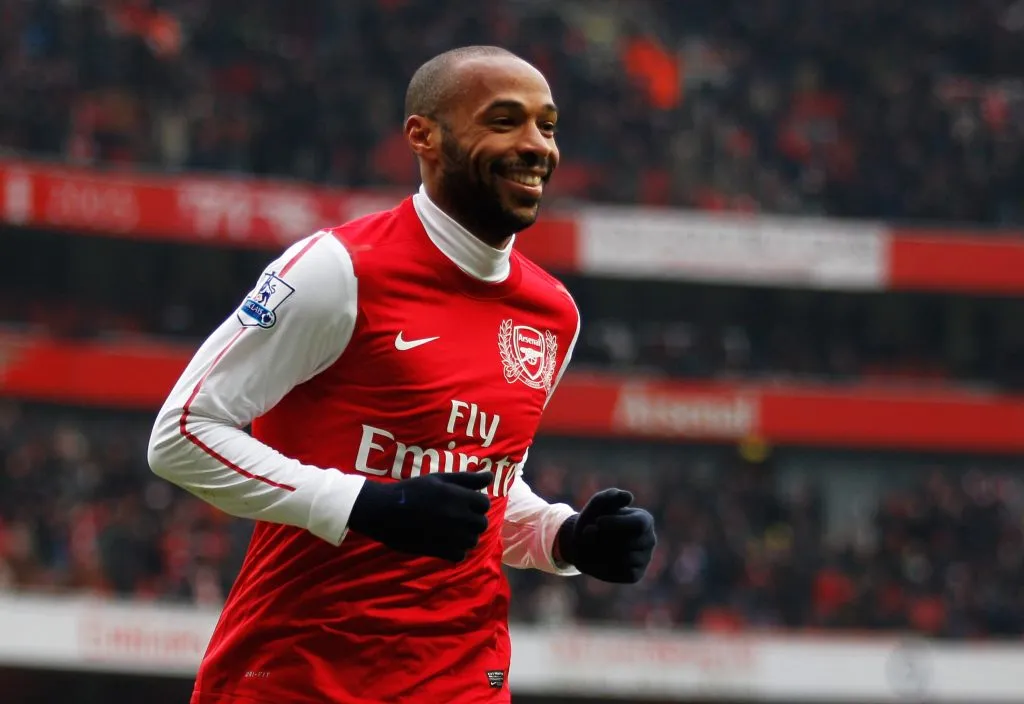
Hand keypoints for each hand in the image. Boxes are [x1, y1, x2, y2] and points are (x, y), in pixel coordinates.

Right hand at [348, 472, 491, 561]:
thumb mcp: (440, 478)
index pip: (484, 503)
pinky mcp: (439, 551)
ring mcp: (450, 536)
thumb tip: (490, 477)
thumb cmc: (412, 490)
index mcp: (458, 497)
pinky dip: (456, 550)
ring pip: (472, 541)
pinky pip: (459, 555)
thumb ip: (467, 479)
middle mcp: (457, 517)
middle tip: (459, 516)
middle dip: (473, 520)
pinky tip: (446, 542)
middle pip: (481, 523)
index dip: (477, 503)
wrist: (385, 511)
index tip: (465, 503)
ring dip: (466, 536)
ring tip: (452, 529)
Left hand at [556, 488, 655, 582]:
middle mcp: (650, 539)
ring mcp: (645, 558)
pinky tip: (601, 558)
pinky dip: (606, 565)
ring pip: (624, 558)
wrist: (583, 543)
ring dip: (603, 552)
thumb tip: (628, 497)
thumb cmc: (593, 520)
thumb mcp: (597, 505)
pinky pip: (621, 571)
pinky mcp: (635, 574)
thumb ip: (608, 497)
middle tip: (593, 534)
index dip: (617, 523)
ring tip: (596, 546)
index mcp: (644, 519)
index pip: (639, 524)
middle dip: (605, 539)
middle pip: (628, 542)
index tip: (598, 522)